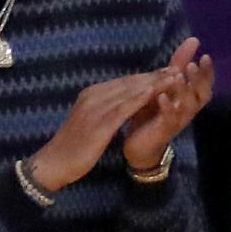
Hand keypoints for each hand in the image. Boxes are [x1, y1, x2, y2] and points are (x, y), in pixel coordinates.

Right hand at [25, 69, 179, 191]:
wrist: (54, 162)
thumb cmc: (72, 146)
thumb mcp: (88, 121)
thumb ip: (102, 109)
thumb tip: (120, 103)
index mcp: (90, 94)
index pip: (123, 82)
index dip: (146, 76)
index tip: (166, 71)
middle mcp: (92, 96)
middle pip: (129, 83)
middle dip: (154, 76)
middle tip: (176, 69)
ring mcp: (95, 109)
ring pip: (129, 92)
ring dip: (153, 83)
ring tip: (173, 77)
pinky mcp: (99, 124)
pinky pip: (123, 109)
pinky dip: (139, 99)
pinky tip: (154, 93)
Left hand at [122, 37, 214, 169]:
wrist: (140, 145)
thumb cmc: (154, 113)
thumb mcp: (164, 85)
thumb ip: (177, 65)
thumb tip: (193, 40)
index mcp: (190, 98)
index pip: (205, 83)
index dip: (207, 71)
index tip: (205, 56)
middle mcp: (188, 109)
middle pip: (202, 94)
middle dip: (199, 79)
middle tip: (193, 65)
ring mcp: (178, 120)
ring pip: (188, 106)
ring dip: (184, 90)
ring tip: (179, 77)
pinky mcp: (165, 131)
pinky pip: (170, 119)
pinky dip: (167, 107)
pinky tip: (162, 97)